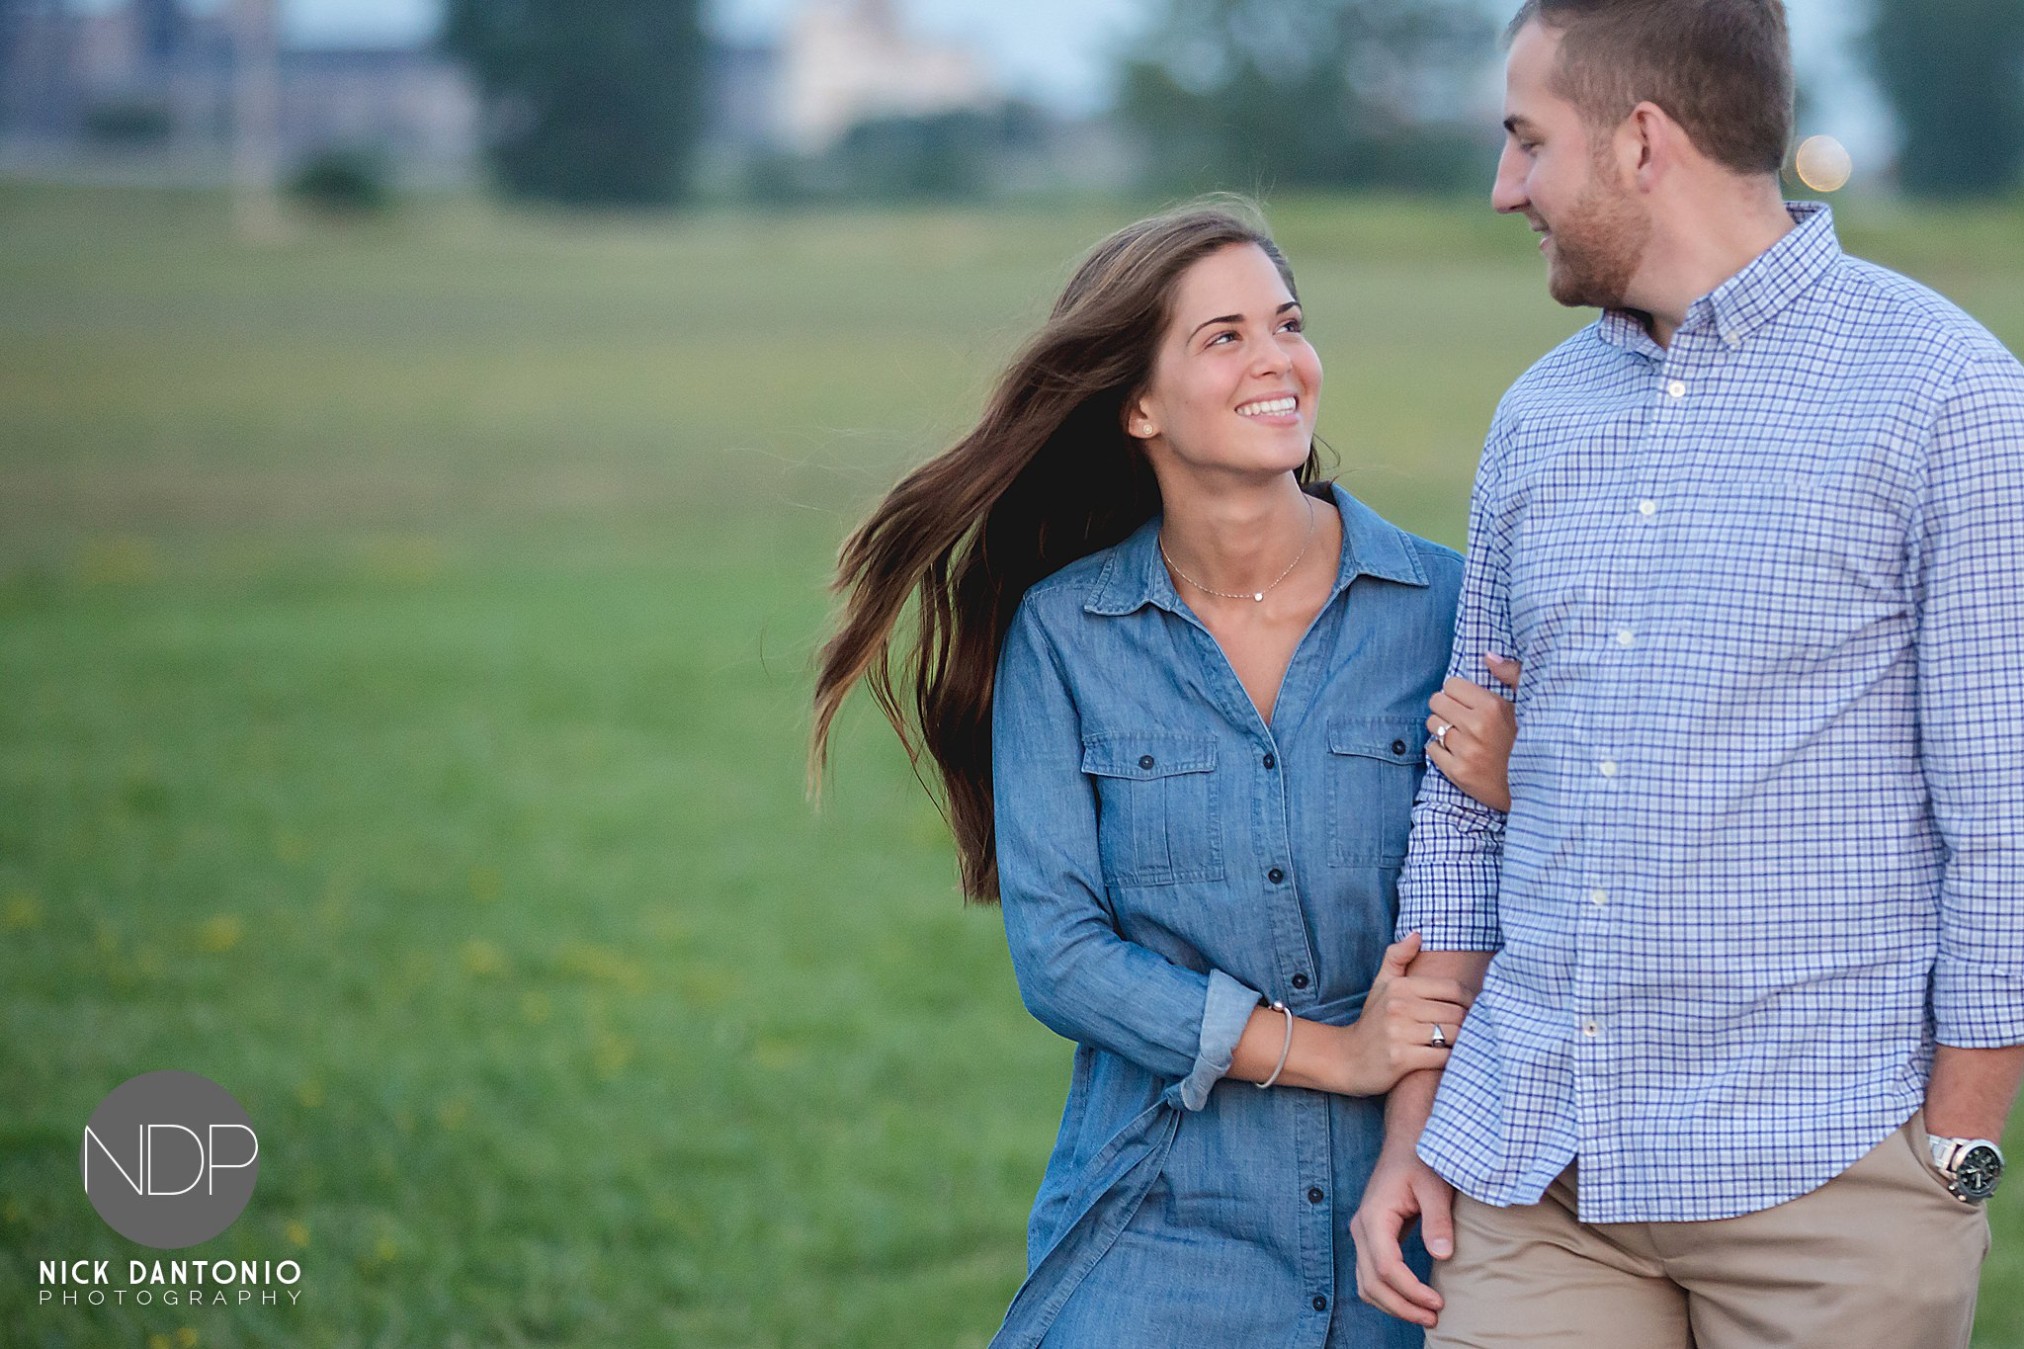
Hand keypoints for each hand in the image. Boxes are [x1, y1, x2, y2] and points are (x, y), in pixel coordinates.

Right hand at [1339, 933, 1474, 1095]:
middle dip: (1468, 1024)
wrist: (1347, 1059)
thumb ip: (1397, 958)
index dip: (1470, 1000)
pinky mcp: (1401, 1059)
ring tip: (1463, 1045)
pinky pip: (1442, 1057)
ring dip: (1463, 1042)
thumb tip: (1418, 934)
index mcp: (1399, 987)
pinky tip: (1449, 1059)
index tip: (1471, 1010)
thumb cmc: (1372, 1022)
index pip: (1452, 988)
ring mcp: (1399, 1033)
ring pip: (1453, 1035)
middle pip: (1456, 1013)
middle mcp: (1398, 1007)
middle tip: (1470, 1031)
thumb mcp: (1381, 985)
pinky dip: (1452, 1060)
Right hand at [1352, 1141, 1454, 1327]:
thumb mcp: (1435, 1187)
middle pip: (1372, 1283)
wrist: (1406, 1142)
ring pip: (1366, 1284)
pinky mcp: (1370, 1238)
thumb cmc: (1422, 1161)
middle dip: (1402, 1307)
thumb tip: (1441, 1255)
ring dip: (1393, 1306)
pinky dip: (1387, 1295)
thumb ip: (1437, 1221)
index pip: (1386, 1267)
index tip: (1438, 1302)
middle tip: (1435, 1318)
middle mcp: (1361, 1228)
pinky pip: (1370, 1276)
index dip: (1411, 1291)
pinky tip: (1412, 1300)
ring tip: (1425, 1315)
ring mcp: (1362, 1235)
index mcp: (1374, 1217)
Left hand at [1427, 654, 1520, 811]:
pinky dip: (1440, 750)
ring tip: (1460, 735)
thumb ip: (1512, 674)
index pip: (1451, 684)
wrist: (1537, 786)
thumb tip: (1488, 655)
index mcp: (1493, 707)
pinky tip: (1457, 752)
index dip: (1457, 692)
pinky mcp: (1458, 772)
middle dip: (1446, 708)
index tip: (1466, 702)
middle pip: (1436, 702)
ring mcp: (1465, 751)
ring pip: (1432, 725)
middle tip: (1460, 718)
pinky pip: (1431, 749)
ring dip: (1442, 728)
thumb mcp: (1529, 704)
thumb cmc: (1531, 741)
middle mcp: (1476, 727)